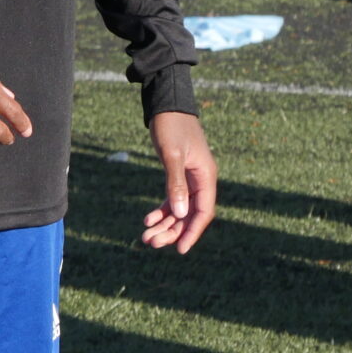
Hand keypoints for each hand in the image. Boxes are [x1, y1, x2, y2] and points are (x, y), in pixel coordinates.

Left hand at [141, 111, 216, 253]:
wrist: (166, 103)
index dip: (192, 232)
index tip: (179, 249)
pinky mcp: (179, 173)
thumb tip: (182, 214)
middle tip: (150, 242)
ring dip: (165, 224)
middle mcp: (201, 180)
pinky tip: (148, 219)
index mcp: (206, 176)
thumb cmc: (171, 125)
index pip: (203, 212)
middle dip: (172, 231)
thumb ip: (176, 184)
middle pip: (189, 215)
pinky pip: (173, 199)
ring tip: (146, 236)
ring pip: (180, 209)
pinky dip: (162, 210)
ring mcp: (191, 178)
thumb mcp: (172, 154)